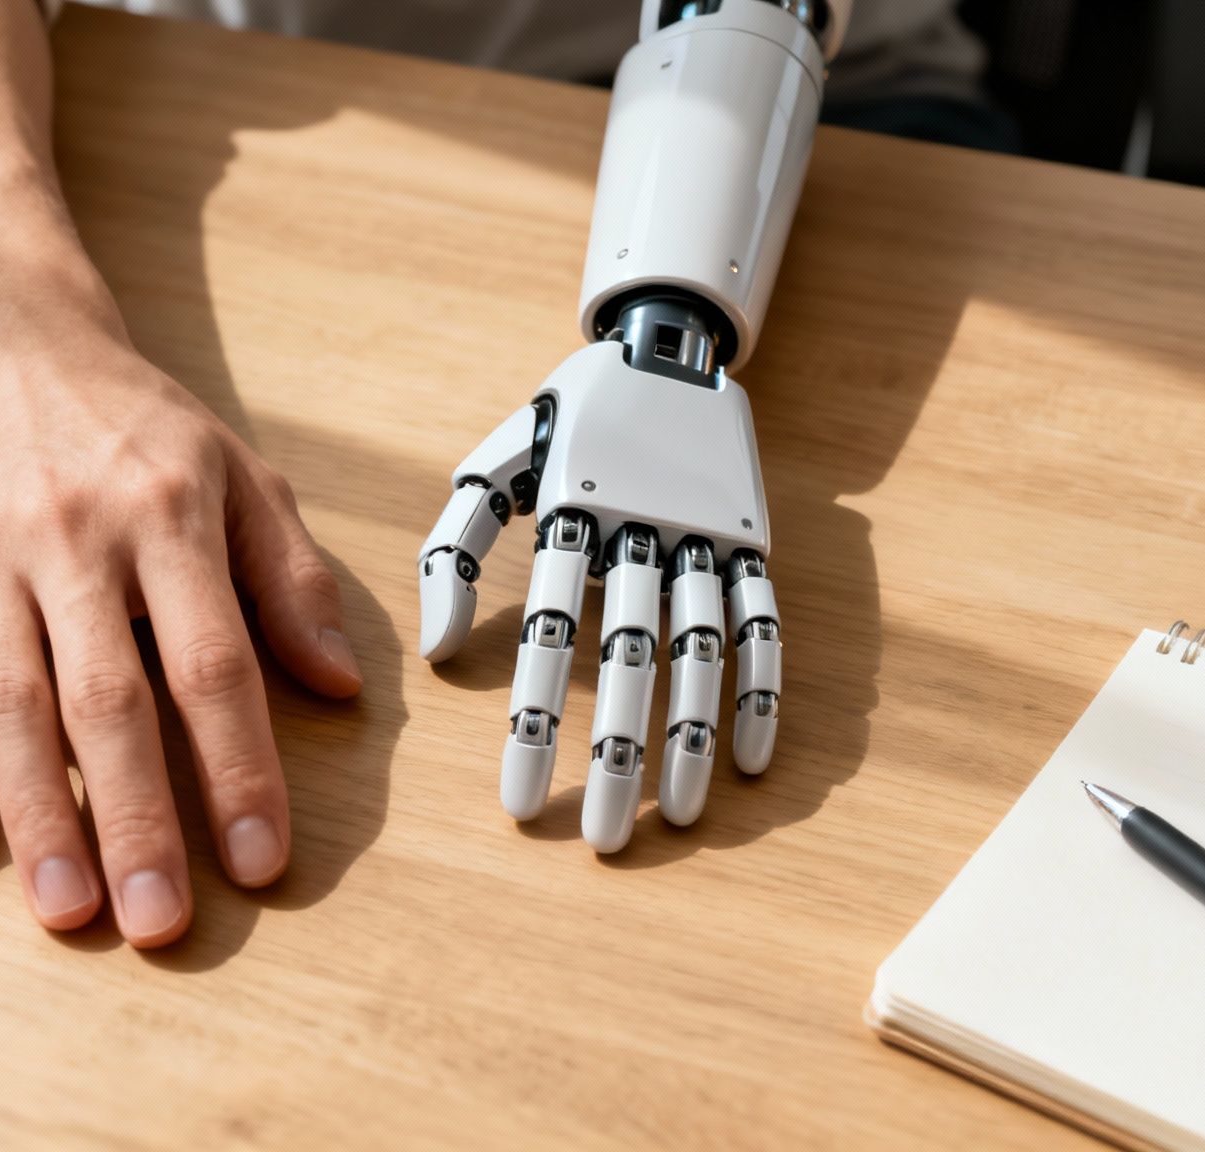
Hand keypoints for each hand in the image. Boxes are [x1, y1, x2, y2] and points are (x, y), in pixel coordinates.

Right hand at [0, 328, 361, 947]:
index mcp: (168, 514)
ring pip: (10, 703)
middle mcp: (74, 537)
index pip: (212, 662)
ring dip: (39, 814)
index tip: (260, 860)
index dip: (237, 767)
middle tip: (159, 925)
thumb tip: (339, 686)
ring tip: (67, 910)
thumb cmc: (134, 425)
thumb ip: (290, 578)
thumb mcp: (236, 472)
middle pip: (107, 700)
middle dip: (136, 821)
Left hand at [416, 336, 781, 854]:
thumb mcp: (492, 468)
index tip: (522, 801)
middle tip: (605, 842)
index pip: (551, 636)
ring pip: (702, 648)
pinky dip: (760, 689)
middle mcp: (644, 525)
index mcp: (573, 511)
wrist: (656, 344)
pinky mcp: (753, 536)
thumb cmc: (558, 425)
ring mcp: (706, 532)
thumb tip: (441, 656)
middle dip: (619, 755)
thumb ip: (454, 555)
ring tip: (679, 818)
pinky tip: (751, 763)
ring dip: (692, 737)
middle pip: (632, 657)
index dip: (538, 720)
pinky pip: (764, 620)